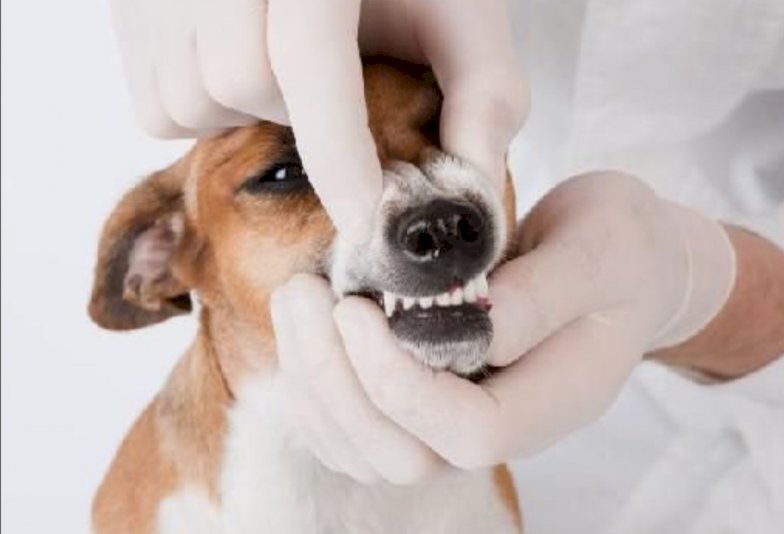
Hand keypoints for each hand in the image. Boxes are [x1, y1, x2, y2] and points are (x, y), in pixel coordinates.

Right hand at [110, 0, 527, 242]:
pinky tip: (241, 71)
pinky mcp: (131, 7)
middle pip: (239, 80)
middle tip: (328, 90)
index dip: (336, 153)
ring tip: (284, 74)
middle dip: (291, 113)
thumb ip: (484, 94)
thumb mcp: (462, 14)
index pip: (305, 56)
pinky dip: (202, 110)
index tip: (364, 220)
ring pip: (188, 98)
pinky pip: (155, 102)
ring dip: (245, 113)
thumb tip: (471, 192)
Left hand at [270, 172, 734, 481]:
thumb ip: (541, 292)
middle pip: (406, 458)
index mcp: (556, 398)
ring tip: (298, 297)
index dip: (402, 384)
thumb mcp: (600, 249)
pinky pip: (360, 426)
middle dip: (340, 384)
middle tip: (306, 294)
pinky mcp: (433, 397)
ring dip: (317, 383)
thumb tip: (468, 319)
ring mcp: (465, 418)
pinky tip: (308, 326)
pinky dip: (317, 385)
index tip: (359, 309)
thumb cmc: (622, 248)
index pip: (470, 433)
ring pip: (371, 451)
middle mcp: (506, 424)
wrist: (626, 260)